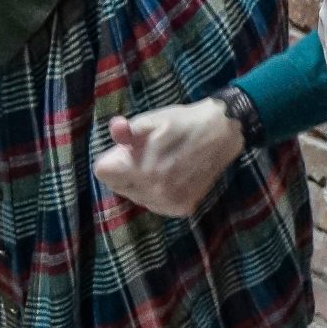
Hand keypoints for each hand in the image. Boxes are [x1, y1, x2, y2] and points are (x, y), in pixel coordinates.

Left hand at [92, 99, 243, 216]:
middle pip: (117, 185)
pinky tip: (173, 177)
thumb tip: (115, 128)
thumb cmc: (185, 122)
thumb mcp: (154, 119)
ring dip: (142, 183)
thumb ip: (129, 129)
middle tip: (148, 154)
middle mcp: (154, 191)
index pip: (102, 172)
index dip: (114, 156)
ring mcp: (169, 202)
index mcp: (141, 168)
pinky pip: (156, 204)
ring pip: (136, 196)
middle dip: (126, 170)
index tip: (130, 148)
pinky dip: (159, 192)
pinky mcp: (182, 207)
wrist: (224, 132)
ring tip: (163, 164)